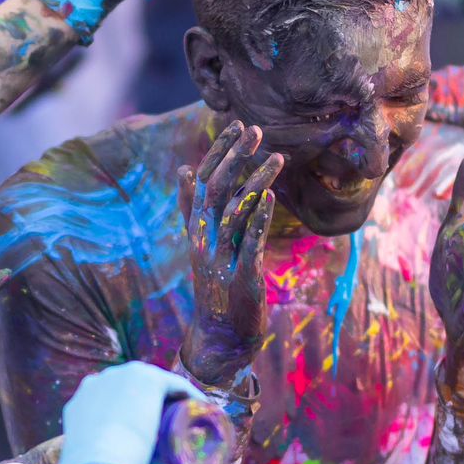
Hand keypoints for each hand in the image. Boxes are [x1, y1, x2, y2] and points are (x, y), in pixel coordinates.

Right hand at [56, 362, 200, 463]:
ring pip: (155, 384)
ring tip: (188, 420)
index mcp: (81, 402)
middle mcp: (99, 383)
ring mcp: (122, 377)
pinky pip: (175, 384)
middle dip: (150, 403)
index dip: (130, 413)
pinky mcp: (146, 379)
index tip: (145, 432)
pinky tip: (201, 408)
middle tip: (170, 429)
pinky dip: (190, 395)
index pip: (108, 399)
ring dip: (172, 398)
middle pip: (132, 388)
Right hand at [176, 122, 283, 387]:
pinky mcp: (240, 277)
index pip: (202, 180)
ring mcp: (221, 258)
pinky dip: (257, 218)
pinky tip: (270, 196)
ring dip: (256, 181)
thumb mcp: (201, 244)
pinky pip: (248, 242)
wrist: (218, 338)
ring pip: (235, 211)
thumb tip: (185, 170)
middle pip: (216, 188)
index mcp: (197, 229)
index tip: (236, 125)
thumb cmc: (215, 287)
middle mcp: (204, 240)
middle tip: (256, 129)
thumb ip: (193, 208)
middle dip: (235, 156)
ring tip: (278, 157)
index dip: (219, 151)